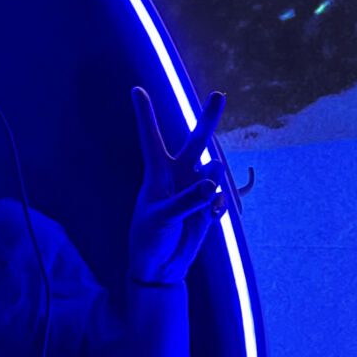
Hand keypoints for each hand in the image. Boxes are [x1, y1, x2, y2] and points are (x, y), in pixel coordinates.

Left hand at [126, 86, 228, 286]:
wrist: (162, 266)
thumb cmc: (150, 238)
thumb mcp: (163, 218)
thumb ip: (187, 200)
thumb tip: (211, 182)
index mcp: (157, 174)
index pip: (150, 138)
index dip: (145, 115)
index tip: (136, 90)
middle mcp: (178, 176)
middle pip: (195, 141)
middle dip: (208, 119)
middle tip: (219, 95)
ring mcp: (195, 190)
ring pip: (213, 170)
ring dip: (214, 178)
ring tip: (208, 194)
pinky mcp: (208, 206)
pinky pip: (220, 198)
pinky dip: (217, 206)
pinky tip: (210, 217)